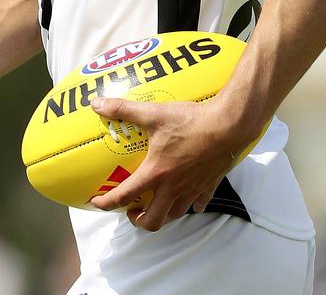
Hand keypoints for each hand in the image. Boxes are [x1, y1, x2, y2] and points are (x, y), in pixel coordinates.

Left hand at [89, 95, 248, 231]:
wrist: (228, 126)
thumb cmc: (190, 121)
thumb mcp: (154, 113)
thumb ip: (124, 109)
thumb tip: (97, 104)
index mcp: (157, 174)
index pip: (126, 196)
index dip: (107, 203)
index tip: (97, 203)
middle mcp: (174, 188)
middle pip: (153, 221)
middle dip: (138, 220)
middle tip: (131, 210)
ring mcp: (193, 190)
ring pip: (175, 215)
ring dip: (162, 214)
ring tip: (155, 203)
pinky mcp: (209, 186)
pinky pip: (198, 203)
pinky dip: (190, 205)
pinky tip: (187, 197)